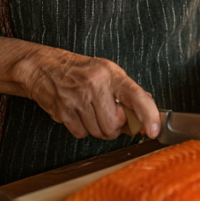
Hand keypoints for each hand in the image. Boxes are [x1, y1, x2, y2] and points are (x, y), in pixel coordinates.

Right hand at [20, 45, 160, 139]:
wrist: (45, 67)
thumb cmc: (81, 70)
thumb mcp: (108, 72)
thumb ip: (127, 92)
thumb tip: (148, 112)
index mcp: (111, 74)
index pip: (136, 96)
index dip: (148, 115)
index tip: (154, 130)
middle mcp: (94, 85)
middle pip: (114, 125)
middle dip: (115, 127)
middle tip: (110, 115)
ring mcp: (77, 99)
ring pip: (98, 132)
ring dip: (98, 129)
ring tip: (92, 111)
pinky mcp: (62, 111)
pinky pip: (81, 134)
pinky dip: (82, 129)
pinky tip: (79, 114)